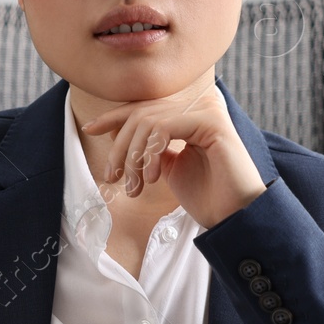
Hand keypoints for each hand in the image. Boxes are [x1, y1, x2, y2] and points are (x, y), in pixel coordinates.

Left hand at [81, 84, 268, 228]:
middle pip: (141, 113)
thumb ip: (152, 148)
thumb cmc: (206, 196)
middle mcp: (198, 106)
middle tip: (113, 176)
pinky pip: (165, 127)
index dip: (114, 117)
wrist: (233, 217)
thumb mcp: (170, 168)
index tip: (90, 129)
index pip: (145, 108)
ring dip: (134, 156)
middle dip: (120, 146)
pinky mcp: (212, 121)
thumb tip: (121, 135)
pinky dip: (151, 153)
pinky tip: (152, 179)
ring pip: (149, 120)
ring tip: (135, 187)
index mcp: (188, 115)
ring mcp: (206, 111)